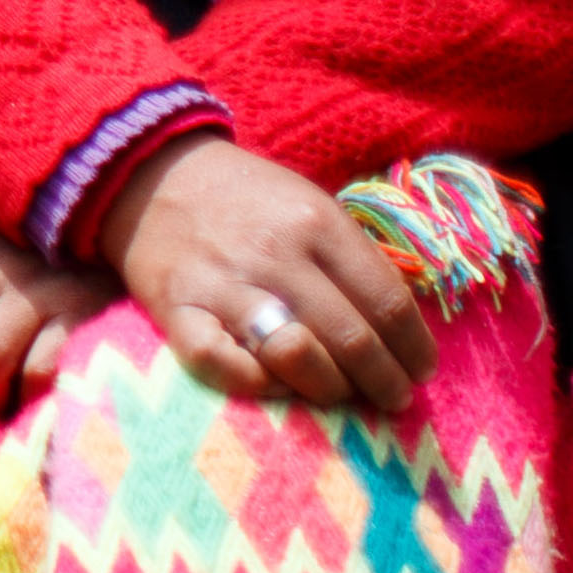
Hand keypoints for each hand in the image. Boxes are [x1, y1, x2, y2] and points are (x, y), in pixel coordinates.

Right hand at [99, 137, 436, 417]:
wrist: (151, 174)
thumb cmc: (247, 198)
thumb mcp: (311, 205)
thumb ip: (353, 258)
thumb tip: (401, 328)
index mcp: (317, 222)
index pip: (388, 302)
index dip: (415, 348)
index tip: (421, 370)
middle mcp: (276, 253)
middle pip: (352, 338)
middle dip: (385, 381)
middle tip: (393, 398)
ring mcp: (224, 284)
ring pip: (297, 356)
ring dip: (330, 388)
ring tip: (340, 394)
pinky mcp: (177, 310)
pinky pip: (222, 365)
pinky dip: (255, 384)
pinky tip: (274, 384)